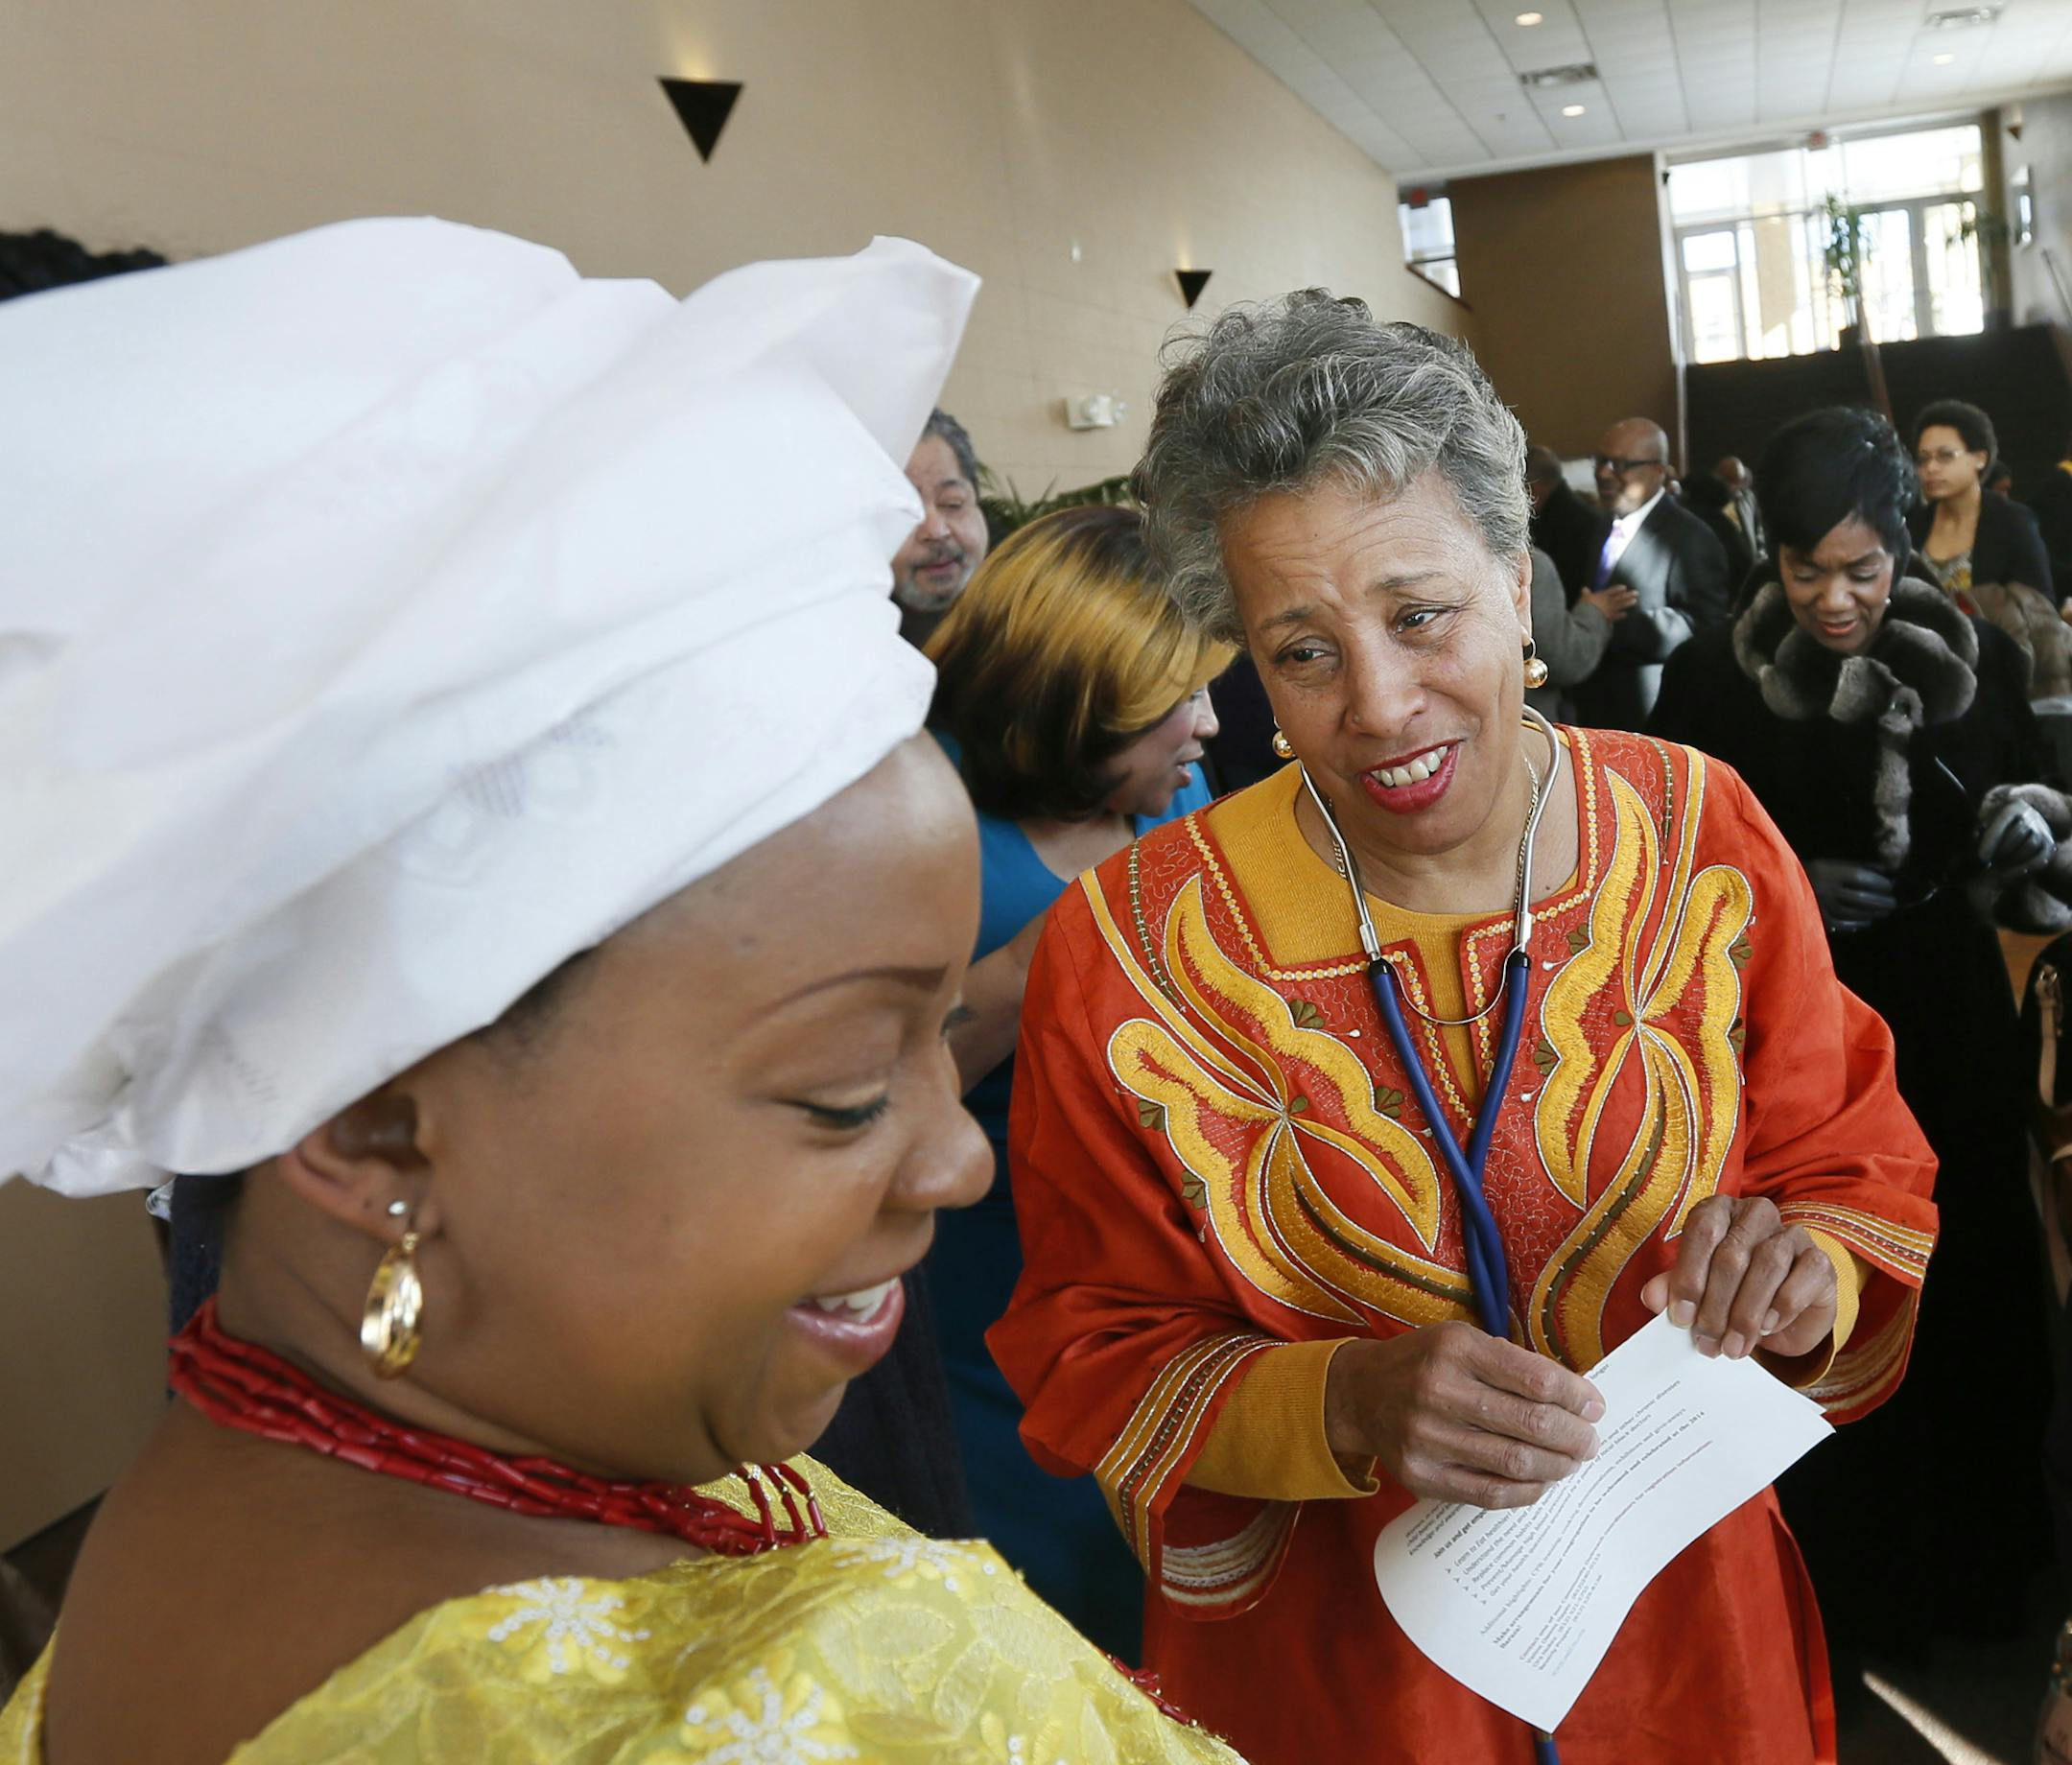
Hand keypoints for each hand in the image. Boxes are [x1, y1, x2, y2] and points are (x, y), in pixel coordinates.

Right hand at [1323, 1323, 1602, 1509]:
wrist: (1360, 1393)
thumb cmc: (1425, 1363)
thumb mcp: (1462, 1341)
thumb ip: (1513, 1364)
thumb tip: (1577, 1399)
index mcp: (1454, 1348)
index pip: (1535, 1379)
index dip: (1575, 1397)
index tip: (1595, 1406)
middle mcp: (1437, 1390)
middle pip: (1530, 1423)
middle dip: (1574, 1436)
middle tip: (1590, 1441)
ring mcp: (1426, 1437)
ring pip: (1514, 1462)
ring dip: (1557, 1466)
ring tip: (1570, 1461)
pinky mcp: (1420, 1476)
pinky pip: (1489, 1494)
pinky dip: (1526, 1491)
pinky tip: (1540, 1481)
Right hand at [1579, 584, 1638, 621]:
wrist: (1588, 618)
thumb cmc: (1585, 606)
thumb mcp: (1584, 599)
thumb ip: (1585, 594)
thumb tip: (1584, 588)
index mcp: (1602, 596)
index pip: (1611, 591)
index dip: (1618, 589)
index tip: (1624, 588)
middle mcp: (1609, 602)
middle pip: (1620, 597)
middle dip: (1628, 595)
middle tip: (1636, 593)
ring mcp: (1610, 610)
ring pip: (1621, 606)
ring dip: (1628, 603)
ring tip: (1635, 601)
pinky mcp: (1610, 619)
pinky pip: (1616, 616)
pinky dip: (1621, 616)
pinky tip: (1625, 614)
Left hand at [1640, 1194, 1835, 1360]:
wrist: (1783, 1311)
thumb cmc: (1732, 1291)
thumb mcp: (1699, 1288)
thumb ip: (1674, 1288)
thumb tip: (1651, 1298)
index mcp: (1719, 1210)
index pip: (1702, 1232)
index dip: (1689, 1276)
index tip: (1680, 1318)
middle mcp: (1755, 1214)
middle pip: (1733, 1254)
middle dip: (1716, 1305)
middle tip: (1706, 1342)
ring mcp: (1791, 1233)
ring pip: (1768, 1264)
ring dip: (1746, 1313)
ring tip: (1733, 1346)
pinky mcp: (1819, 1259)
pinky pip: (1802, 1278)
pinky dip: (1781, 1307)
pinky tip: (1766, 1328)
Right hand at [1804, 858, 1896, 931]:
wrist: (1782, 886)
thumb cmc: (1814, 872)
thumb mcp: (1833, 863)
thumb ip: (1857, 866)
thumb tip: (1886, 870)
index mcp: (1829, 871)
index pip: (1861, 878)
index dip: (1879, 883)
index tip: (1890, 886)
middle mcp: (1826, 889)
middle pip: (1860, 897)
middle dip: (1880, 901)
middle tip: (1893, 903)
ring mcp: (1822, 905)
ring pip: (1853, 912)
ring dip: (1872, 913)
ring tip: (1883, 912)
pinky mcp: (1818, 919)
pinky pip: (1842, 923)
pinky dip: (1857, 923)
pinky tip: (1867, 922)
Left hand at [1980, 799, 2053, 876]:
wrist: (2021, 822)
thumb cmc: (1995, 823)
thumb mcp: (1985, 821)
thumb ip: (1979, 829)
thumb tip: (1975, 839)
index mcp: (2013, 807)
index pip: (2002, 822)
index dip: (1991, 841)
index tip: (1981, 857)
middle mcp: (2031, 815)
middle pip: (2017, 834)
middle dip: (2001, 850)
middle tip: (1989, 862)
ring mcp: (2042, 829)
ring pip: (2030, 845)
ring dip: (2013, 858)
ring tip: (1998, 866)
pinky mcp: (2049, 844)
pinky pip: (2042, 857)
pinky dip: (2027, 867)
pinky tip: (2012, 874)